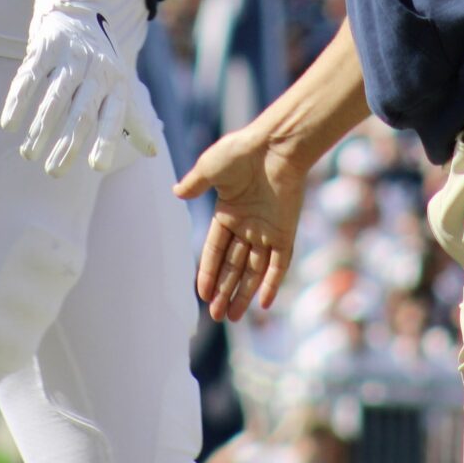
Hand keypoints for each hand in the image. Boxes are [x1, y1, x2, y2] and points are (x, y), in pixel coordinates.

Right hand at [1, 0, 161, 175]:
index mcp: (116, 81)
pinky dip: (18, 101)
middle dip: (68, 144)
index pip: (113, 115)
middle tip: (54, 172)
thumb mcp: (121, 82)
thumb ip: (133, 119)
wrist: (76, 6)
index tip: (97, 167)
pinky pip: (30, 77)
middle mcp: (96, 69)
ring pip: (55, 98)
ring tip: (29, 155)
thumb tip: (151, 152)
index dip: (107, 140)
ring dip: (41, 129)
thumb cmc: (100, 57)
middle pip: (82, 112)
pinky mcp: (45, 45)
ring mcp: (70, 56)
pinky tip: (9, 124)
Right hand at [173, 123, 311, 320]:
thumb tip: (177, 192)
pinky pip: (280, 263)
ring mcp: (268, 230)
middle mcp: (248, 226)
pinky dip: (273, 282)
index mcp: (228, 212)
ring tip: (233, 317)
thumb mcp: (210, 167)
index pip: (215, 250)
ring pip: (254, 270)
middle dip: (224, 290)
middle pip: (233, 265)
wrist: (276, 145)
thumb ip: (196, 183)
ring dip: (244, 293)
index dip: (208, 272)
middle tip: (216, 315)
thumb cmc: (242, 152)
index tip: (202, 294)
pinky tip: (265, 302)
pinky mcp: (286, 231)